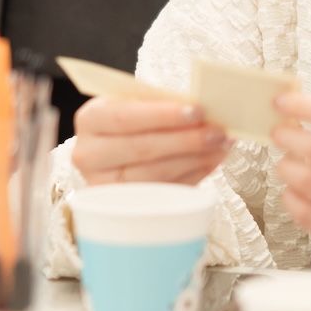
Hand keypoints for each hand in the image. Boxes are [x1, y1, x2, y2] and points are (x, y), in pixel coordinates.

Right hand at [70, 96, 228, 185]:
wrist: (116, 149)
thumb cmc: (132, 123)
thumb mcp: (135, 105)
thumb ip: (161, 105)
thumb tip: (203, 110)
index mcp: (90, 119)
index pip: (124, 117)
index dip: (162, 115)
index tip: (198, 111)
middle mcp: (89, 154)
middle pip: (141, 148)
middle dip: (186, 140)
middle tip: (218, 132)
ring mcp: (106, 184)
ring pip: (156, 173)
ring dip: (195, 159)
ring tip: (220, 146)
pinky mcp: (126, 205)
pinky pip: (166, 190)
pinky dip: (194, 174)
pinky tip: (210, 160)